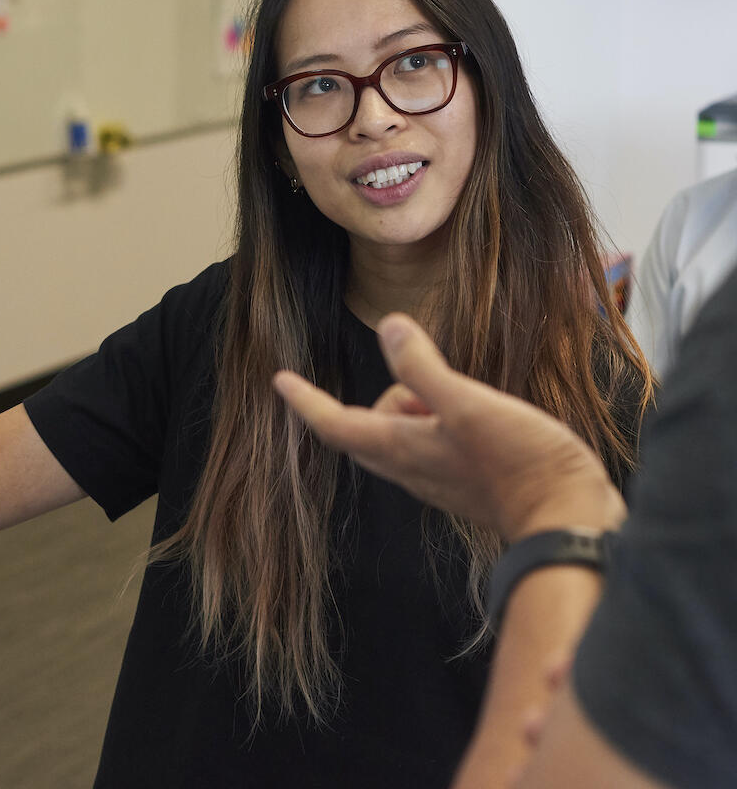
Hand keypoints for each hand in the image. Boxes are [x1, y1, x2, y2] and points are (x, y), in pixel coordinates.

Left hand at [273, 313, 626, 540]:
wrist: (570, 522)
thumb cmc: (521, 465)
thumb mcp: (468, 405)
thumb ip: (424, 367)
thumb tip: (391, 327)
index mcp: (400, 450)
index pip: (336, 424)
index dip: (305, 401)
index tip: (279, 380)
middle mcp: (412, 469)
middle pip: (370, 427)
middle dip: (385, 397)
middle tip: (422, 380)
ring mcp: (439, 479)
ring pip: (404, 434)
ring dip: (419, 406)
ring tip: (464, 397)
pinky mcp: (468, 481)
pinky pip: (434, 443)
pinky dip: (442, 420)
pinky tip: (479, 413)